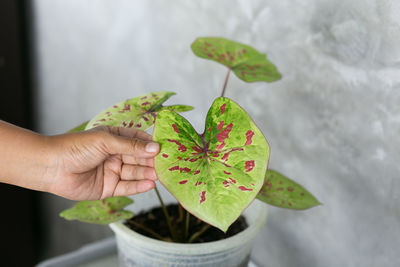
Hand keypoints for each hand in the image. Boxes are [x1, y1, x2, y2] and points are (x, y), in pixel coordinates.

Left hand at [45, 126, 159, 199]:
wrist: (52, 167)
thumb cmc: (76, 147)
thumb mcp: (106, 141)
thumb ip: (131, 146)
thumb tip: (155, 147)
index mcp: (114, 138)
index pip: (138, 140)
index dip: (151, 144)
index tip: (165, 147)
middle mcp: (115, 155)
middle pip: (139, 158)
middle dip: (151, 161)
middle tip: (166, 164)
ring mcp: (112, 171)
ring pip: (135, 173)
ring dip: (147, 173)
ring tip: (159, 175)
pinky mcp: (108, 188)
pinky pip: (127, 187)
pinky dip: (138, 186)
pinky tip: (149, 184)